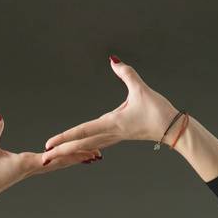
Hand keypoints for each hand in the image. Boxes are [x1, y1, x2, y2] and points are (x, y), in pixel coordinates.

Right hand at [0, 115, 101, 203]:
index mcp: (28, 163)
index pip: (54, 156)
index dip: (71, 152)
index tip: (88, 150)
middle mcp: (32, 168)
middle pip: (61, 162)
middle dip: (79, 157)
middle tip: (98, 153)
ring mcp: (29, 170)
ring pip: (57, 164)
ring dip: (73, 160)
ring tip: (89, 157)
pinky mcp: (24, 170)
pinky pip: (48, 164)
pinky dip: (60, 160)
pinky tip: (64, 158)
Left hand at [41, 57, 179, 165]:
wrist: (173, 129)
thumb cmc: (159, 111)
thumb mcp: (142, 89)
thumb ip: (127, 73)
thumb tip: (113, 60)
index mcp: (113, 124)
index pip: (83, 131)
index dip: (65, 136)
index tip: (49, 143)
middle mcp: (111, 134)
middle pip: (81, 145)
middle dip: (62, 151)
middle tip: (44, 158)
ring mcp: (115, 137)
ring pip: (87, 147)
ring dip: (71, 152)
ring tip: (56, 156)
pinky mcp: (119, 136)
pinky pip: (97, 145)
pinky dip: (85, 149)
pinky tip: (80, 151)